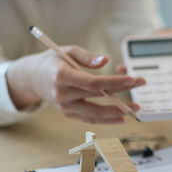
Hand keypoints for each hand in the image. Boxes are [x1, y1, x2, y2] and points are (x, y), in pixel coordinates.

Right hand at [6, 45, 144, 123]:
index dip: (114, 82)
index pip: (92, 82)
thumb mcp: (68, 51)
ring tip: (135, 109)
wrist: (32, 78)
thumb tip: (106, 61)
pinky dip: (106, 120)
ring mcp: (64, 106)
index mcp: (61, 76)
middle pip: (97, 96)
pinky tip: (121, 118)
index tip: (132, 79)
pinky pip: (89, 119)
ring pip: (94, 113)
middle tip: (140, 85)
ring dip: (117, 112)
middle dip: (121, 92)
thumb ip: (87, 57)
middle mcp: (62, 93)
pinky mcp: (68, 113)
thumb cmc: (53, 61)